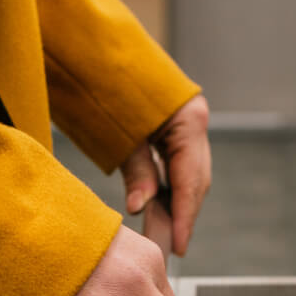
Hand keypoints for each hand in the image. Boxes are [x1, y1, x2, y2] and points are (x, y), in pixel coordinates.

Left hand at [121, 94, 209, 255]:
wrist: (98, 49)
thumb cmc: (108, 83)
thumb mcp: (122, 133)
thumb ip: (137, 171)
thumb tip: (140, 208)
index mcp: (190, 120)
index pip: (191, 180)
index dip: (184, 216)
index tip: (177, 245)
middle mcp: (195, 121)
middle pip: (196, 180)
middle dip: (184, 214)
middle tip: (170, 245)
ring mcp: (188, 123)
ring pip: (189, 174)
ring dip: (177, 204)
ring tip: (164, 233)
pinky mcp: (176, 126)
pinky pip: (178, 164)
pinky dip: (170, 187)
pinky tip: (160, 206)